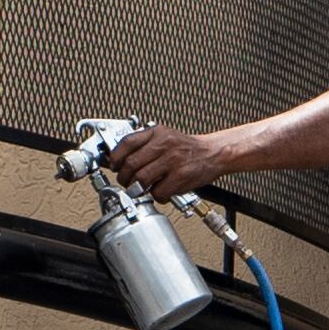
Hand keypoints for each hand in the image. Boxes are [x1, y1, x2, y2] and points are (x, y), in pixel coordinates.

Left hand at [106, 119, 222, 196]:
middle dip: (124, 178)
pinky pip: (158, 191)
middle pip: (131, 164)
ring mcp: (172, 161)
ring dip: (137, 189)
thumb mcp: (165, 136)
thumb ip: (145, 144)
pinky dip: (156, 196)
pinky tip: (160, 192)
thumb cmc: (187, 148)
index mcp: (157, 133)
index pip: (126, 143)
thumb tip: (121, 160)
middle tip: (126, 182)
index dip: (115, 158)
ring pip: (142, 179)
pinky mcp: (181, 176)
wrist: (213, 153)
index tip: (114, 166)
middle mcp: (164, 144)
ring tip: (141, 189)